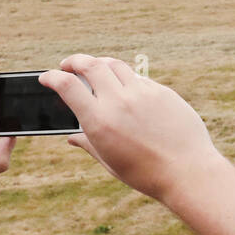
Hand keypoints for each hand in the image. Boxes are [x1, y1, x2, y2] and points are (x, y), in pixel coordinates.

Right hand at [38, 54, 220, 202]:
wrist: (187, 171)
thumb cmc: (145, 173)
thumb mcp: (110, 162)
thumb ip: (88, 143)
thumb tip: (71, 137)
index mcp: (99, 120)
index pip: (67, 85)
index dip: (51, 77)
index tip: (46, 77)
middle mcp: (119, 101)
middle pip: (90, 65)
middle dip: (74, 61)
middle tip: (68, 65)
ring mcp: (142, 93)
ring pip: (115, 65)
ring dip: (100, 63)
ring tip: (95, 69)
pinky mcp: (162, 92)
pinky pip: (139, 78)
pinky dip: (126, 78)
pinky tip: (125, 86)